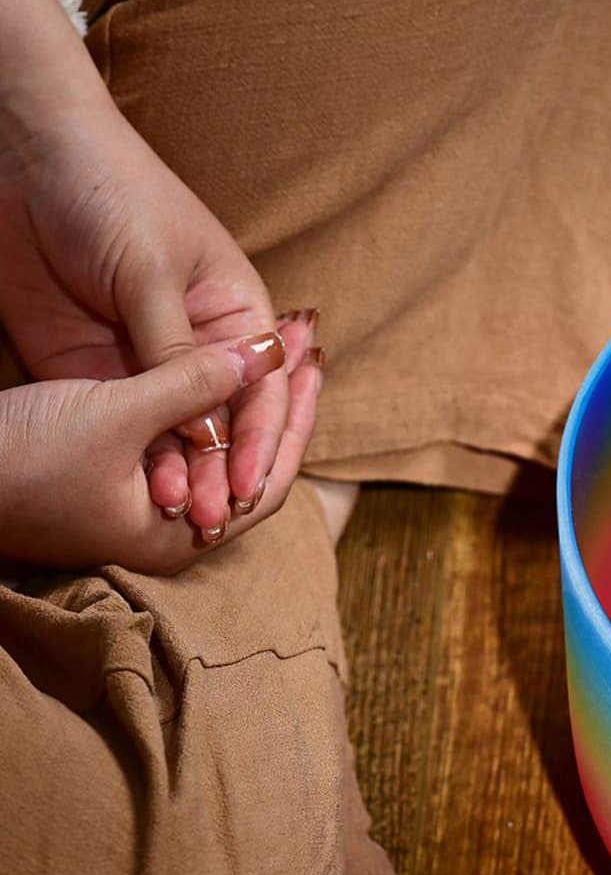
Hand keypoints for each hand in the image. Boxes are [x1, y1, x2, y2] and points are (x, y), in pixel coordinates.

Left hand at [0, 98, 299, 533]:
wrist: (24, 155)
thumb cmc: (108, 191)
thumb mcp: (149, 272)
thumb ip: (176, 353)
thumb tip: (212, 428)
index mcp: (235, 313)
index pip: (261, 389)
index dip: (258, 441)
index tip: (246, 486)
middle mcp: (199, 346)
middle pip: (224, 423)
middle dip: (221, 471)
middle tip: (209, 518)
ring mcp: (146, 363)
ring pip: (176, 435)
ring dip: (182, 475)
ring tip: (178, 516)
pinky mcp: (94, 373)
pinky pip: (125, 427)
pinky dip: (138, 462)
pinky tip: (142, 491)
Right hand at [0, 327, 321, 574]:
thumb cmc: (18, 458)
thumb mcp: (114, 414)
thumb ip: (193, 384)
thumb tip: (267, 354)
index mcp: (182, 535)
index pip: (270, 480)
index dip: (296, 418)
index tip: (315, 362)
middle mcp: (170, 528)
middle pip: (251, 463)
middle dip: (280, 402)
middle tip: (306, 342)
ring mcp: (141, 504)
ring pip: (216, 446)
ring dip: (244, 394)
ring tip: (273, 339)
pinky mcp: (113, 476)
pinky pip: (180, 434)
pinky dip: (202, 395)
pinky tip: (216, 355)